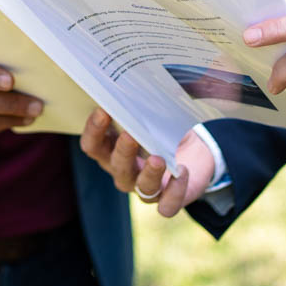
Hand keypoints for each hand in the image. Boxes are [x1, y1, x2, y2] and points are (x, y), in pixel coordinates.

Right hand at [80, 109, 214, 216]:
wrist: (193, 150)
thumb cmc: (163, 130)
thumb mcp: (150, 116)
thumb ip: (141, 106)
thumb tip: (137, 79)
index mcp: (111, 150)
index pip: (92, 145)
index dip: (94, 130)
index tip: (104, 110)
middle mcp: (124, 172)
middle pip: (115, 166)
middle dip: (122, 151)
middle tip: (131, 134)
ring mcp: (145, 189)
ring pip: (141, 188)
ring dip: (149, 173)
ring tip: (158, 158)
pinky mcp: (168, 200)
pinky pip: (167, 206)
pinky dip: (174, 192)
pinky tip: (181, 172)